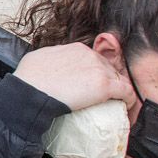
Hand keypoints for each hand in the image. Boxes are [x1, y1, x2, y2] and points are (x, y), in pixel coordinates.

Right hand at [12, 43, 131, 111]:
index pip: (95, 60)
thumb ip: (52, 59)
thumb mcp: (40, 58)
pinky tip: (125, 109)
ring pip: (119, 80)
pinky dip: (129, 101)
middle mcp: (90, 55)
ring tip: (115, 105)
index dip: (95, 74)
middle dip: (108, 82)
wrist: (29, 91)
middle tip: (103, 99)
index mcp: (76, 48)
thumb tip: (51, 66)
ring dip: (118, 92)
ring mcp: (99, 69)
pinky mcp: (105, 85)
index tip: (91, 87)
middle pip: (108, 69)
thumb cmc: (29, 78)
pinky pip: (127, 92)